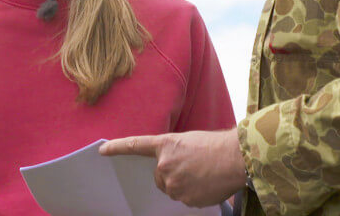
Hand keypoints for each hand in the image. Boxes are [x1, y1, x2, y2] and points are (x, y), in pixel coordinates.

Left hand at [99, 128, 246, 207]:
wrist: (236, 158)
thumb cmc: (217, 146)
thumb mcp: (189, 141)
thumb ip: (174, 153)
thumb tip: (173, 169)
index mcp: (166, 145)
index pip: (135, 145)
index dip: (117, 148)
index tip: (102, 150)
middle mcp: (164, 164)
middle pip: (160, 176)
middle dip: (172, 174)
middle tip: (192, 167)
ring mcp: (173, 183)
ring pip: (172, 188)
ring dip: (184, 184)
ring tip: (203, 174)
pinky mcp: (184, 198)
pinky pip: (185, 198)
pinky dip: (194, 194)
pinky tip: (207, 183)